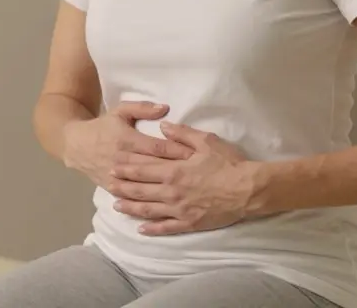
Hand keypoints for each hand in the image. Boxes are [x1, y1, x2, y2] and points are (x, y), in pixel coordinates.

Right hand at [62, 102, 193, 190]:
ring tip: (188, 194)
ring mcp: (119, 177)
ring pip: (147, 186)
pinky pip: (133, 198)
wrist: (76, 146)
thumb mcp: (120, 111)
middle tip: (201, 177)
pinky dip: (149, 202)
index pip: (159, 148)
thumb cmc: (103, 126)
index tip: (197, 156)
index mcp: (129, 140)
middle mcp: (125, 160)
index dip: (178, 152)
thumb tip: (165, 108)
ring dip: (166, 190)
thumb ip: (142, 108)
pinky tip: (166, 207)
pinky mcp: (114, 188)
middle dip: (178, 172)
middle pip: (156, 168)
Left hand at [106, 121, 258, 235]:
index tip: (112, 167)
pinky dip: (152, 229)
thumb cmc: (228, 163)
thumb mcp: (206, 141)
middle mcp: (172, 192)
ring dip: (131, 208)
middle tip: (108, 186)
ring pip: (148, 210)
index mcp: (174, 171)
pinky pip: (166, 228)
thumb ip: (182, 134)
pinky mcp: (189, 223)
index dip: (126, 170)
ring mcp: (179, 210)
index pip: (142, 170)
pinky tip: (141, 229)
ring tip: (116, 207)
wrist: (248, 190)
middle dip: (122, 188)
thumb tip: (162, 126)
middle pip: (140, 191)